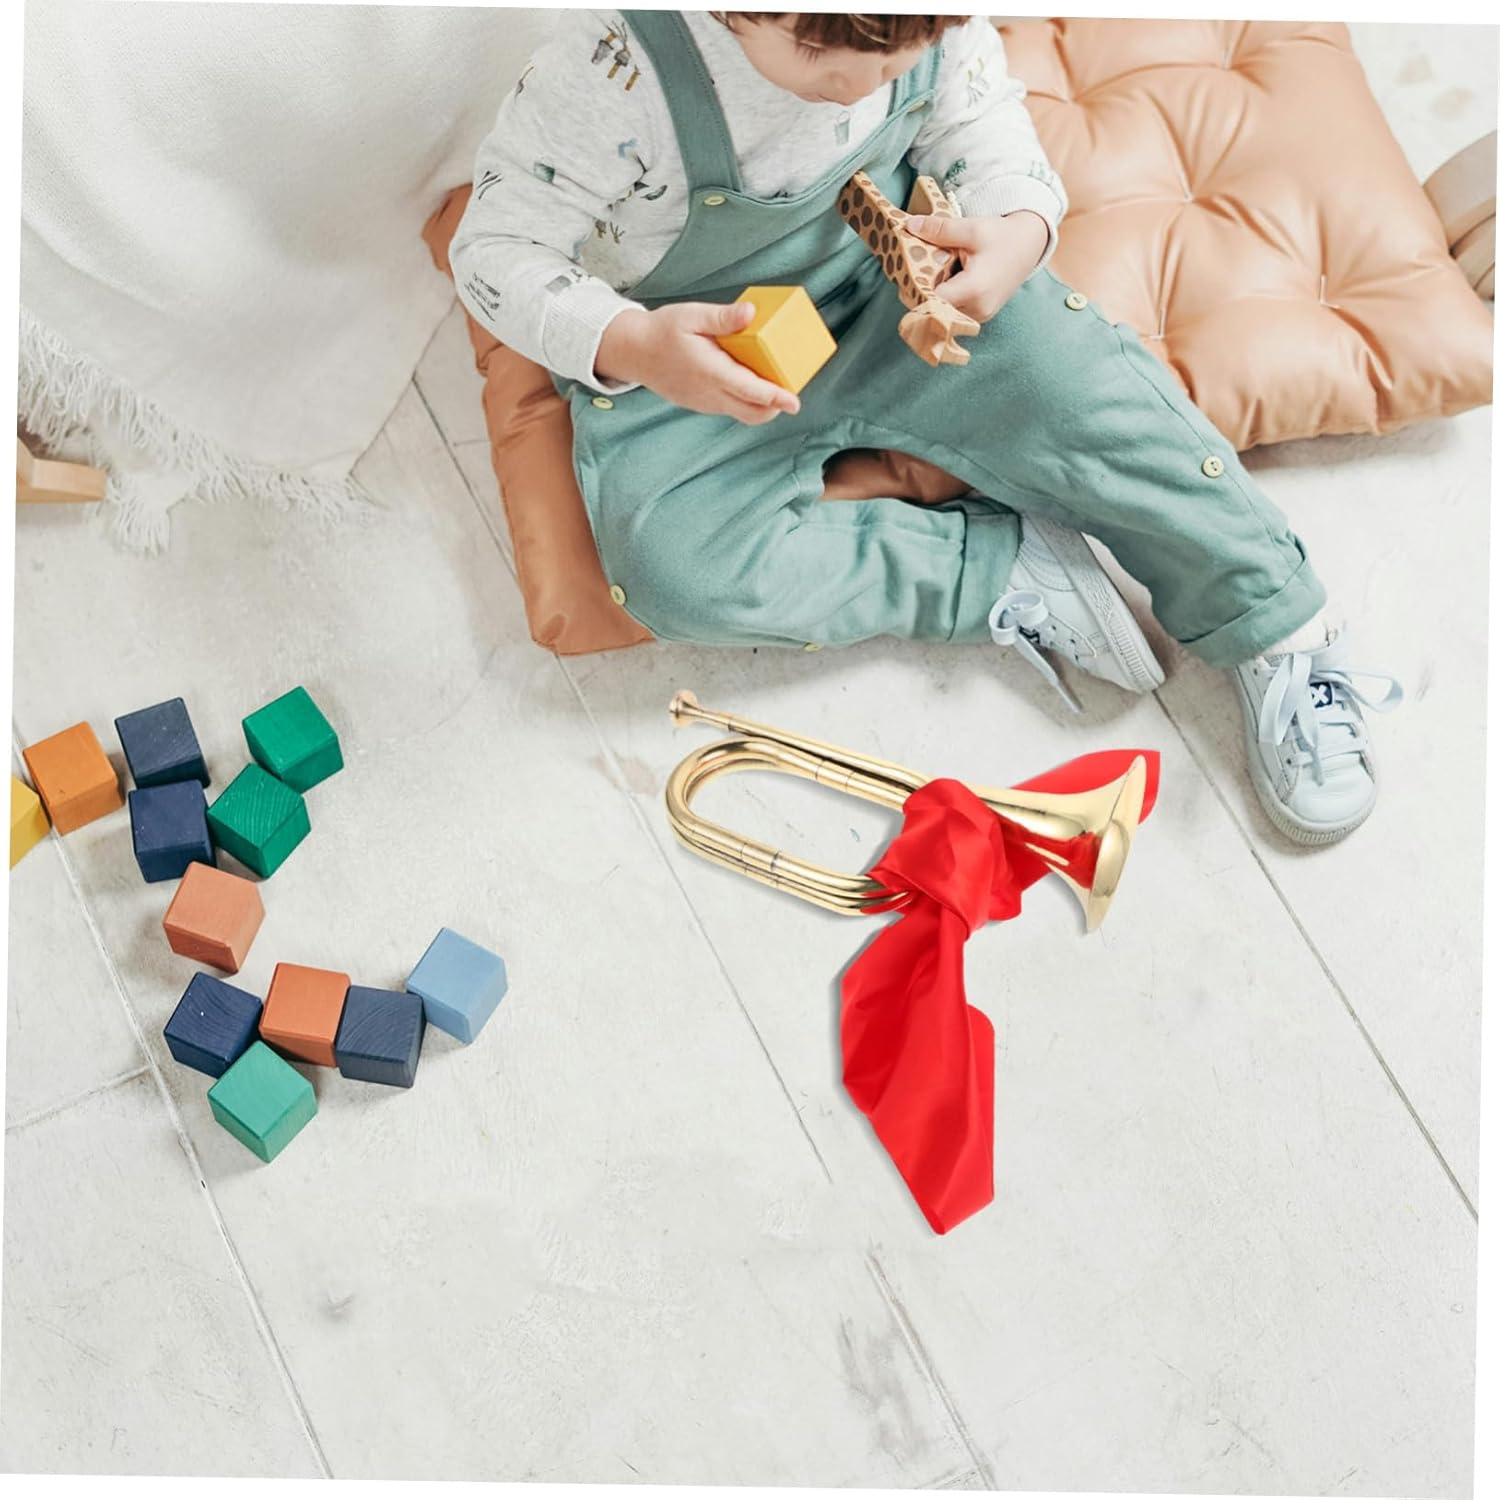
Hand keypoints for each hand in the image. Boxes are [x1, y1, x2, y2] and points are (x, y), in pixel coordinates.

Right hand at [594, 302, 800, 424]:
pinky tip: (752, 382)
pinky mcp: (702, 405)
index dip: (776, 397)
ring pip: (743, 414)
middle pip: (753, 412)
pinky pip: (731, 408)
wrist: (634, 352)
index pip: (751, 391)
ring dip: (762, 404)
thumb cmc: (663, 331)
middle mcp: (710, 394)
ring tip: (775, 384)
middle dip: (775, 406)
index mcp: (711, 372)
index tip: (795, 401)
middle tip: (791, 390)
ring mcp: (706, 403)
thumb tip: (752, 312)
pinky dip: (747, 401)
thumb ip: (723, 318)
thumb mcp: (692, 316)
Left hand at [903, 210, 1048, 324]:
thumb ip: (940, 230)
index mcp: (973, 290)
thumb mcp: (971, 228)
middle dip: (920, 292)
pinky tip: (941, 282)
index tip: (904, 274)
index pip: (932, 301)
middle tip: (910, 271)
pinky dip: (945, 300)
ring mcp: (980, 316)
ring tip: (926, 275)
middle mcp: (977, 309)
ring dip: (932, 298)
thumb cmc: (1002, 236)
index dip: (914, 289)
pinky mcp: (981, 315)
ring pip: (944, 313)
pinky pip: (954, 312)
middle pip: (936, 309)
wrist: (1030, 245)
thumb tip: (910, 225)